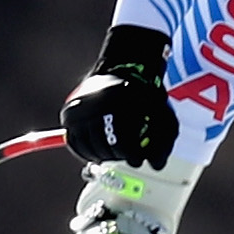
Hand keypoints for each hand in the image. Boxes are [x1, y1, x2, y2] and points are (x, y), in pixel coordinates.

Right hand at [61, 24, 176, 167]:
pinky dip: (86, 152)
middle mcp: (95, 104)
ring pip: (90, 148)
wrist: (122, 68)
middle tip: (125, 156)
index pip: (124, 143)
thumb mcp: (161, 112)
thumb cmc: (143, 93)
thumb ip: (164, 140)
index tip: (137, 159)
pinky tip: (98, 151)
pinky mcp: (69, 114)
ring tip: (113, 153)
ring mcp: (80, 109)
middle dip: (118, 156)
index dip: (132, 156)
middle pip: (106, 147)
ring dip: (103, 156)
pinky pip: (75, 144)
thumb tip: (157, 165)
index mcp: (119, 103)